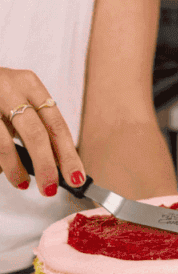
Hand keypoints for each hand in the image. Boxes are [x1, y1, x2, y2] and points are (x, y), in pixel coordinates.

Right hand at [0, 68, 83, 195]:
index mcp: (29, 84)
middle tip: (50, 189)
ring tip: (22, 183)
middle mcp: (8, 87)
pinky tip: (1, 170)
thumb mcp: (19, 101)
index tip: (75, 177)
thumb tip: (58, 165)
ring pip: (4, 141)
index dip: (68, 154)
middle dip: (45, 165)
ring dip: (15, 168)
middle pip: (34, 133)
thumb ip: (37, 127)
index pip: (56, 124)